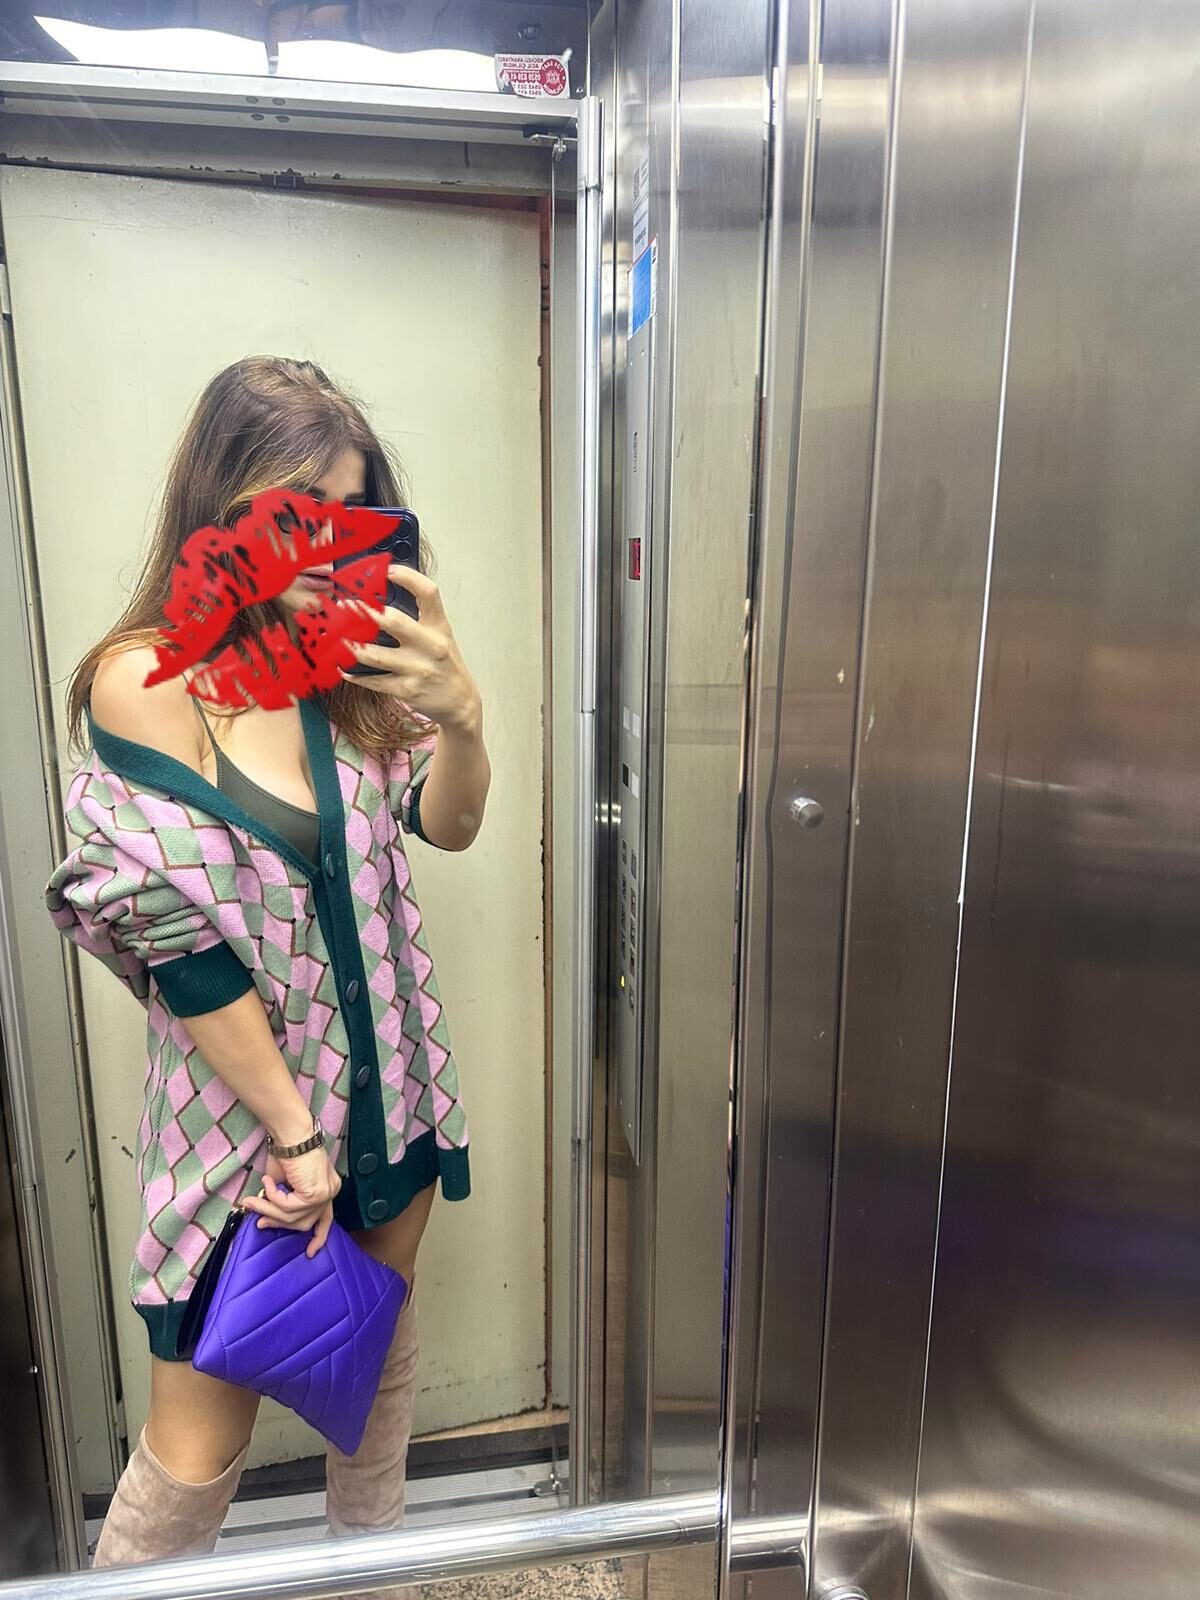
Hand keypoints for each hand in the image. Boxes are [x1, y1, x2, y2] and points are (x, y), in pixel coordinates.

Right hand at [242, 1148, 342, 1258]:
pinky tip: (267, 1182)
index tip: (309, 1252)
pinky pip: (287, 1207)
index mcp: (327, 1190)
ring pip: (291, 1217)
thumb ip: (282, 1202)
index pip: (326, 1220)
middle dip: (276, 1222)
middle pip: (303, 1223)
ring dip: (268, 1209)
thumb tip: (265, 1220)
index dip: (318, 1237)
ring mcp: (325, 1194)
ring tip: (252, 1200)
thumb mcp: (284, 1183)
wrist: (292, 1133)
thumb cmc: (286, 1152)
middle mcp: (331, 1193)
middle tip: (257, 1218)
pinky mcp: (315, 1193)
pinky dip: (272, 1197)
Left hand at [343, 567, 481, 734]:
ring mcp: (417, 669)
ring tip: (338, 637)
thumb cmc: (445, 665)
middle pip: (394, 621)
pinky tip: (343, 668)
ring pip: (376, 655)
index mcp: (438, 627)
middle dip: (365, 612)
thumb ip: (418, 618)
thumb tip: (381, 601)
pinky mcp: (406, 690)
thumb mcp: (441, 636)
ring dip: (352, 646)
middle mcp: (430, 646)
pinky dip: (355, 674)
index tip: (388, 570)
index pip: (428, 593)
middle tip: (346, 606)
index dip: (407, 577)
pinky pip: (373, 680)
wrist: (460, 702)